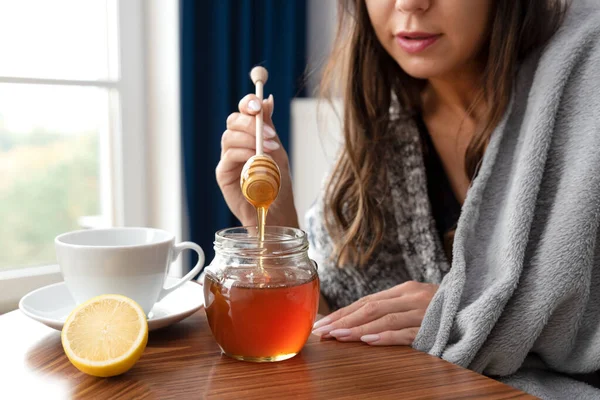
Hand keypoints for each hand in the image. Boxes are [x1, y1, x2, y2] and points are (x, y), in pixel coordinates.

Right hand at [216, 94, 298, 227]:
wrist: (276, 209)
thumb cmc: (277, 183)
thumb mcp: (277, 150)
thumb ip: (269, 127)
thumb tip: (268, 100)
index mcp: (248, 135)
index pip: (243, 111)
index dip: (248, 103)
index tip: (259, 105)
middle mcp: (235, 144)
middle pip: (232, 121)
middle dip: (249, 121)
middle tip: (268, 131)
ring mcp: (228, 158)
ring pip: (229, 136)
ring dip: (249, 138)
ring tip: (268, 149)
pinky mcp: (223, 173)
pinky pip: (228, 156)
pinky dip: (243, 154)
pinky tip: (256, 159)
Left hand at [312, 281, 437, 345]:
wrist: (481, 304)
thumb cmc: (444, 309)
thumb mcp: (416, 303)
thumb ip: (391, 308)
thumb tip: (358, 320)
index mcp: (404, 290)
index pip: (366, 301)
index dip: (343, 312)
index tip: (322, 323)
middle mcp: (412, 296)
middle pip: (370, 307)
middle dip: (343, 320)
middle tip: (322, 331)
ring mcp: (424, 310)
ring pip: (385, 318)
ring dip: (358, 328)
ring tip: (338, 336)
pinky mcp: (435, 326)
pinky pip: (407, 332)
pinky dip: (387, 336)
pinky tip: (368, 340)